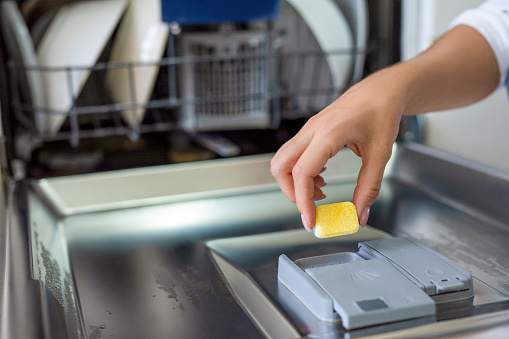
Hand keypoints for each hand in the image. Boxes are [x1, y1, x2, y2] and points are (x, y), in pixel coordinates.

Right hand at [270, 67, 407, 229]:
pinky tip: (321, 178)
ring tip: (320, 191)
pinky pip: (293, 154)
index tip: (311, 220)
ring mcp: (309, 129)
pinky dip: (300, 172)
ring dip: (294, 182)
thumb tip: (359, 213)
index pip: (303, 172)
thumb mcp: (380, 154)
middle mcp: (313, 130)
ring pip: (283, 160)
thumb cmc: (382, 114)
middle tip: (311, 207)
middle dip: (290, 192)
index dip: (303, 201)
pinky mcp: (310, 131)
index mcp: (329, 133)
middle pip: (281, 166)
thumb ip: (369, 187)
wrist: (382, 90)